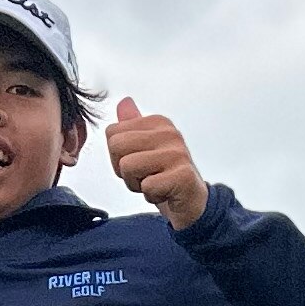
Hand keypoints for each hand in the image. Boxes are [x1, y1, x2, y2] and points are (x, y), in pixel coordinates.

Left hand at [104, 99, 207, 229]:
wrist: (192, 203)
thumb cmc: (165, 176)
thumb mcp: (145, 149)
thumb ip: (133, 126)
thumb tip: (124, 101)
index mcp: (158, 122)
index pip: (112, 133)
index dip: (118, 156)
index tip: (140, 164)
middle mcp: (170, 133)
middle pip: (116, 146)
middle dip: (124, 170)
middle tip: (146, 176)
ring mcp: (178, 153)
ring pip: (127, 166)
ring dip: (137, 184)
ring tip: (156, 184)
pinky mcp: (183, 176)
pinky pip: (147, 186)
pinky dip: (152, 196)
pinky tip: (166, 194)